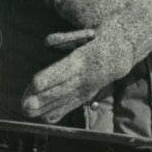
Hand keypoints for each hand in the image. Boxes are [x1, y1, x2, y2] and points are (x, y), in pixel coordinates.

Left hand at [21, 0, 151, 122]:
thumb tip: (48, 42)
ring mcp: (89, 87)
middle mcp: (88, 76)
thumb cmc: (102, 38)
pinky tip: (45, 118)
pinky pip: (73, 103)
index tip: (34, 83)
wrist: (127, 50)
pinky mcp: (89, 93)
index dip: (50, 77)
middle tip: (25, 105)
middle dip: (43, 98)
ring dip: (46, 106)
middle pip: (63, 88)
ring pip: (66, 98)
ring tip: (28, 111)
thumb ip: (66, 39)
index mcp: (87, 58)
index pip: (66, 69)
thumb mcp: (88, 33)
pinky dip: (59, 111)